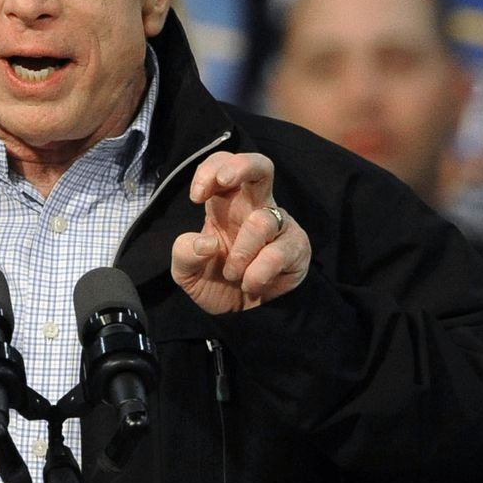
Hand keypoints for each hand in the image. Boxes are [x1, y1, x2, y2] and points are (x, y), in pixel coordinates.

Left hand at [171, 152, 310, 313]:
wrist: (242, 317)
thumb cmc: (215, 284)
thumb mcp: (186, 273)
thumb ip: (184, 255)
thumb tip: (205, 242)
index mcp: (225, 204)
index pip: (222, 166)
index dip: (209, 171)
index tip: (196, 197)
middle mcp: (254, 207)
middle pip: (261, 166)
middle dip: (242, 166)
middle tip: (224, 181)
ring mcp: (279, 226)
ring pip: (262, 221)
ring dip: (241, 254)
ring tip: (234, 275)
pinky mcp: (297, 247)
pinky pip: (277, 253)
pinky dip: (257, 274)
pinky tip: (252, 284)